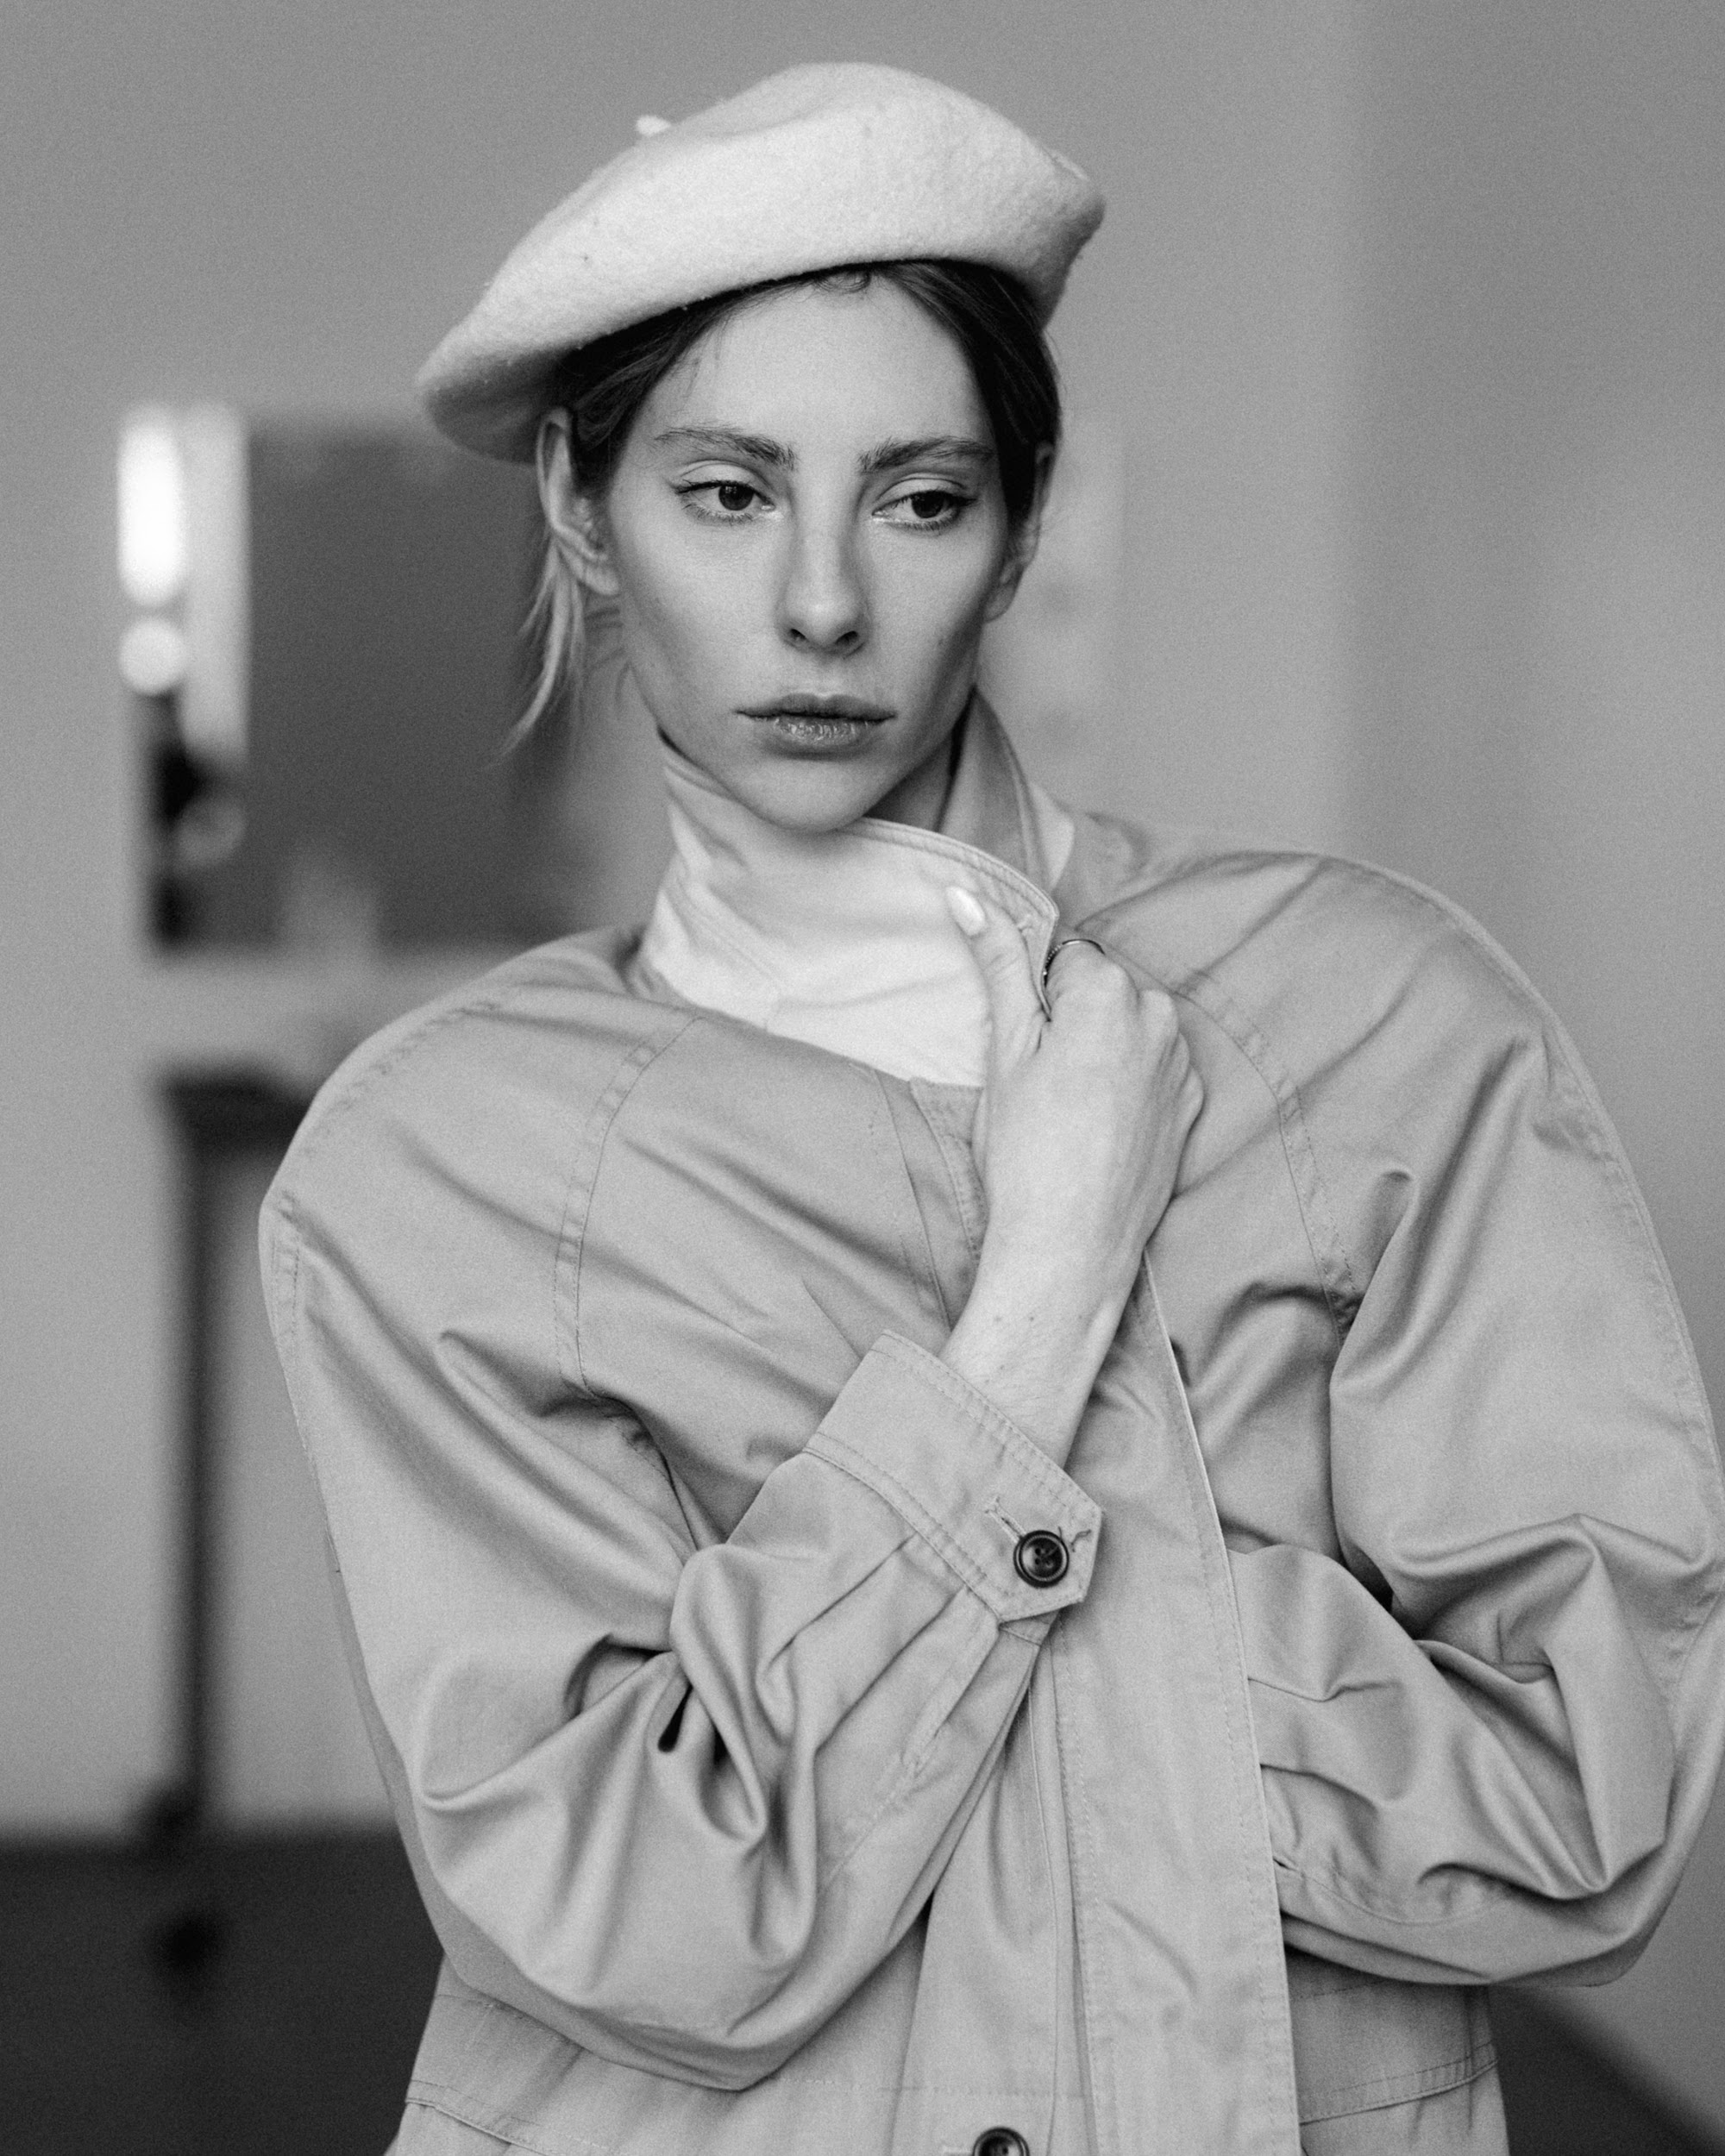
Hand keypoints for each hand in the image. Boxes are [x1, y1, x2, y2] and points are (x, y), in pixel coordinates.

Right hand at [938, 890, 1202, 1457]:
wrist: (1070, 1251)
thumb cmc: (1027, 1152)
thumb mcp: (1004, 1049)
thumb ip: (998, 964)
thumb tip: (968, 895)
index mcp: (1111, 991)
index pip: (1064, 957)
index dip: (1034, 999)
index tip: (1020, 1046)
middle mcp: (1160, 1017)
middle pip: (1103, 991)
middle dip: (1071, 1019)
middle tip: (1036, 1084)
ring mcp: (1183, 1065)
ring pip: (1130, 1031)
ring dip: (1101, 1051)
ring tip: (1067, 1112)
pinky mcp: (1192, 1108)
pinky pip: (1154, 1071)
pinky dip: (1127, 1086)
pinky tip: (1096, 1130)